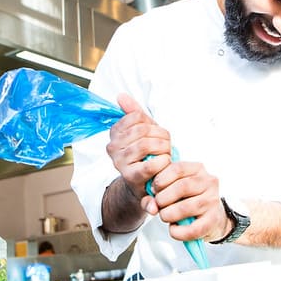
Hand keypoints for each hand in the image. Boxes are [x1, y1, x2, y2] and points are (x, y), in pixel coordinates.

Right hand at [107, 93, 170, 212]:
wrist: (144, 185)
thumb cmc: (146, 155)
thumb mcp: (142, 131)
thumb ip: (133, 113)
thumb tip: (121, 96)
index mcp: (115, 133)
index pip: (135, 116)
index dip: (152, 123)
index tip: (157, 132)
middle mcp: (113, 147)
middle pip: (142, 129)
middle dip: (161, 135)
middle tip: (167, 144)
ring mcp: (120, 162)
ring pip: (145, 144)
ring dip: (163, 148)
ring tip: (166, 153)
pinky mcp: (130, 177)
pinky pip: (150, 164)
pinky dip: (162, 162)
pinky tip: (165, 163)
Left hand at [150, 161, 231, 241]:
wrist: (208, 216)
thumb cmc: (185, 199)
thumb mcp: (171, 188)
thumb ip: (155, 193)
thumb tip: (151, 206)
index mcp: (197, 168)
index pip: (177, 168)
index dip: (161, 180)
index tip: (153, 190)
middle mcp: (208, 182)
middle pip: (182, 187)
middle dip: (163, 198)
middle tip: (158, 205)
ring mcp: (212, 200)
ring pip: (185, 207)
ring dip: (168, 214)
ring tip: (165, 216)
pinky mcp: (213, 220)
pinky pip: (193, 229)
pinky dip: (178, 232)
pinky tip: (173, 229)